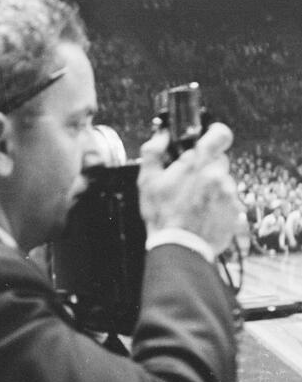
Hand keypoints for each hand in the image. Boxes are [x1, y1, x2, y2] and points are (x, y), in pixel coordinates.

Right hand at [138, 123, 241, 254]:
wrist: (180, 247)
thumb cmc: (162, 215)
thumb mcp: (147, 181)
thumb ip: (152, 152)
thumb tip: (161, 135)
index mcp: (199, 164)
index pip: (219, 135)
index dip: (214, 134)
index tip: (207, 139)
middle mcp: (218, 175)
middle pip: (218, 160)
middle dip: (204, 167)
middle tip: (189, 182)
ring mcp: (229, 193)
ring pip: (222, 181)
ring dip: (210, 187)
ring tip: (192, 203)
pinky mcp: (235, 210)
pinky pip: (227, 200)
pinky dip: (215, 204)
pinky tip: (200, 213)